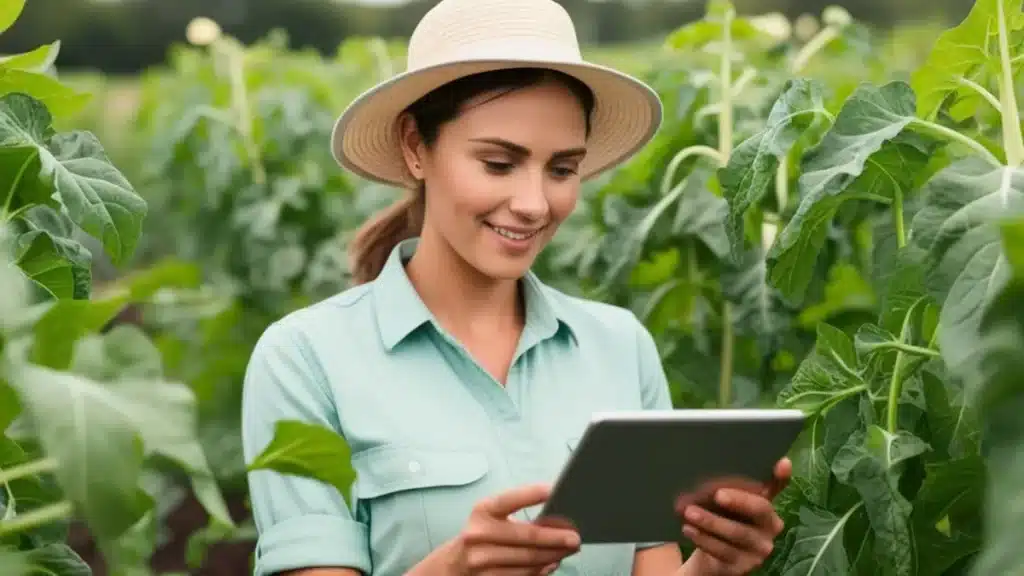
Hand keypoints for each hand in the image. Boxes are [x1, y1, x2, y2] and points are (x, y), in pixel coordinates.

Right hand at [440, 483, 580, 575]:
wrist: (454, 564)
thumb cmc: (482, 534)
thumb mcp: (492, 517)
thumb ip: (517, 513)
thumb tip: (554, 518)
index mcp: (482, 511)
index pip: (510, 500)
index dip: (532, 494)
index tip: (554, 490)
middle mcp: (478, 535)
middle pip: (527, 538)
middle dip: (556, 538)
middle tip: (575, 537)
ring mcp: (481, 561)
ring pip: (528, 561)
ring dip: (553, 556)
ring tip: (568, 550)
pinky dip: (541, 571)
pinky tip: (552, 563)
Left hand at [677, 458, 790, 574]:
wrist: (711, 556)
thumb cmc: (719, 519)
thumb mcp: (720, 503)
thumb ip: (721, 488)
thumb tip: (702, 470)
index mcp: (766, 503)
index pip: (779, 486)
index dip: (782, 476)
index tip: (782, 463)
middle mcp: (772, 525)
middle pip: (760, 509)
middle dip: (739, 500)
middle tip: (717, 494)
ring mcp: (761, 547)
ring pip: (739, 532)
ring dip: (711, 522)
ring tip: (690, 512)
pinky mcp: (747, 565)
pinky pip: (725, 551)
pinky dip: (705, 539)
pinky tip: (690, 530)